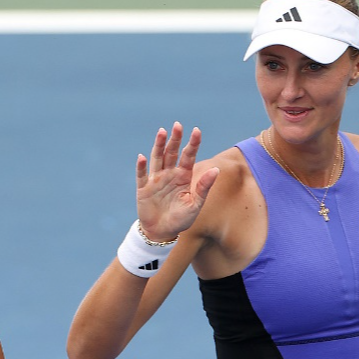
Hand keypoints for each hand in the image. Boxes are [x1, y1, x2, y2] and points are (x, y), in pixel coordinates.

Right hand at [135, 122, 220, 241]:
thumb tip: (216, 170)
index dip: (192, 144)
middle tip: (178, 125)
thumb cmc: (181, 219)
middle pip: (172, 152)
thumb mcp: (195, 204)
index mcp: (183, 176)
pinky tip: (142, 157)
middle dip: (175, 139)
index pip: (188, 156)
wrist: (162, 232)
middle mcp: (169, 174)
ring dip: (159, 145)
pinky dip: (141, 166)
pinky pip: (142, 175)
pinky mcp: (143, 188)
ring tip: (162, 132)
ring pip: (157, 158)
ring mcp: (156, 179)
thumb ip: (203, 187)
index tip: (197, 131)